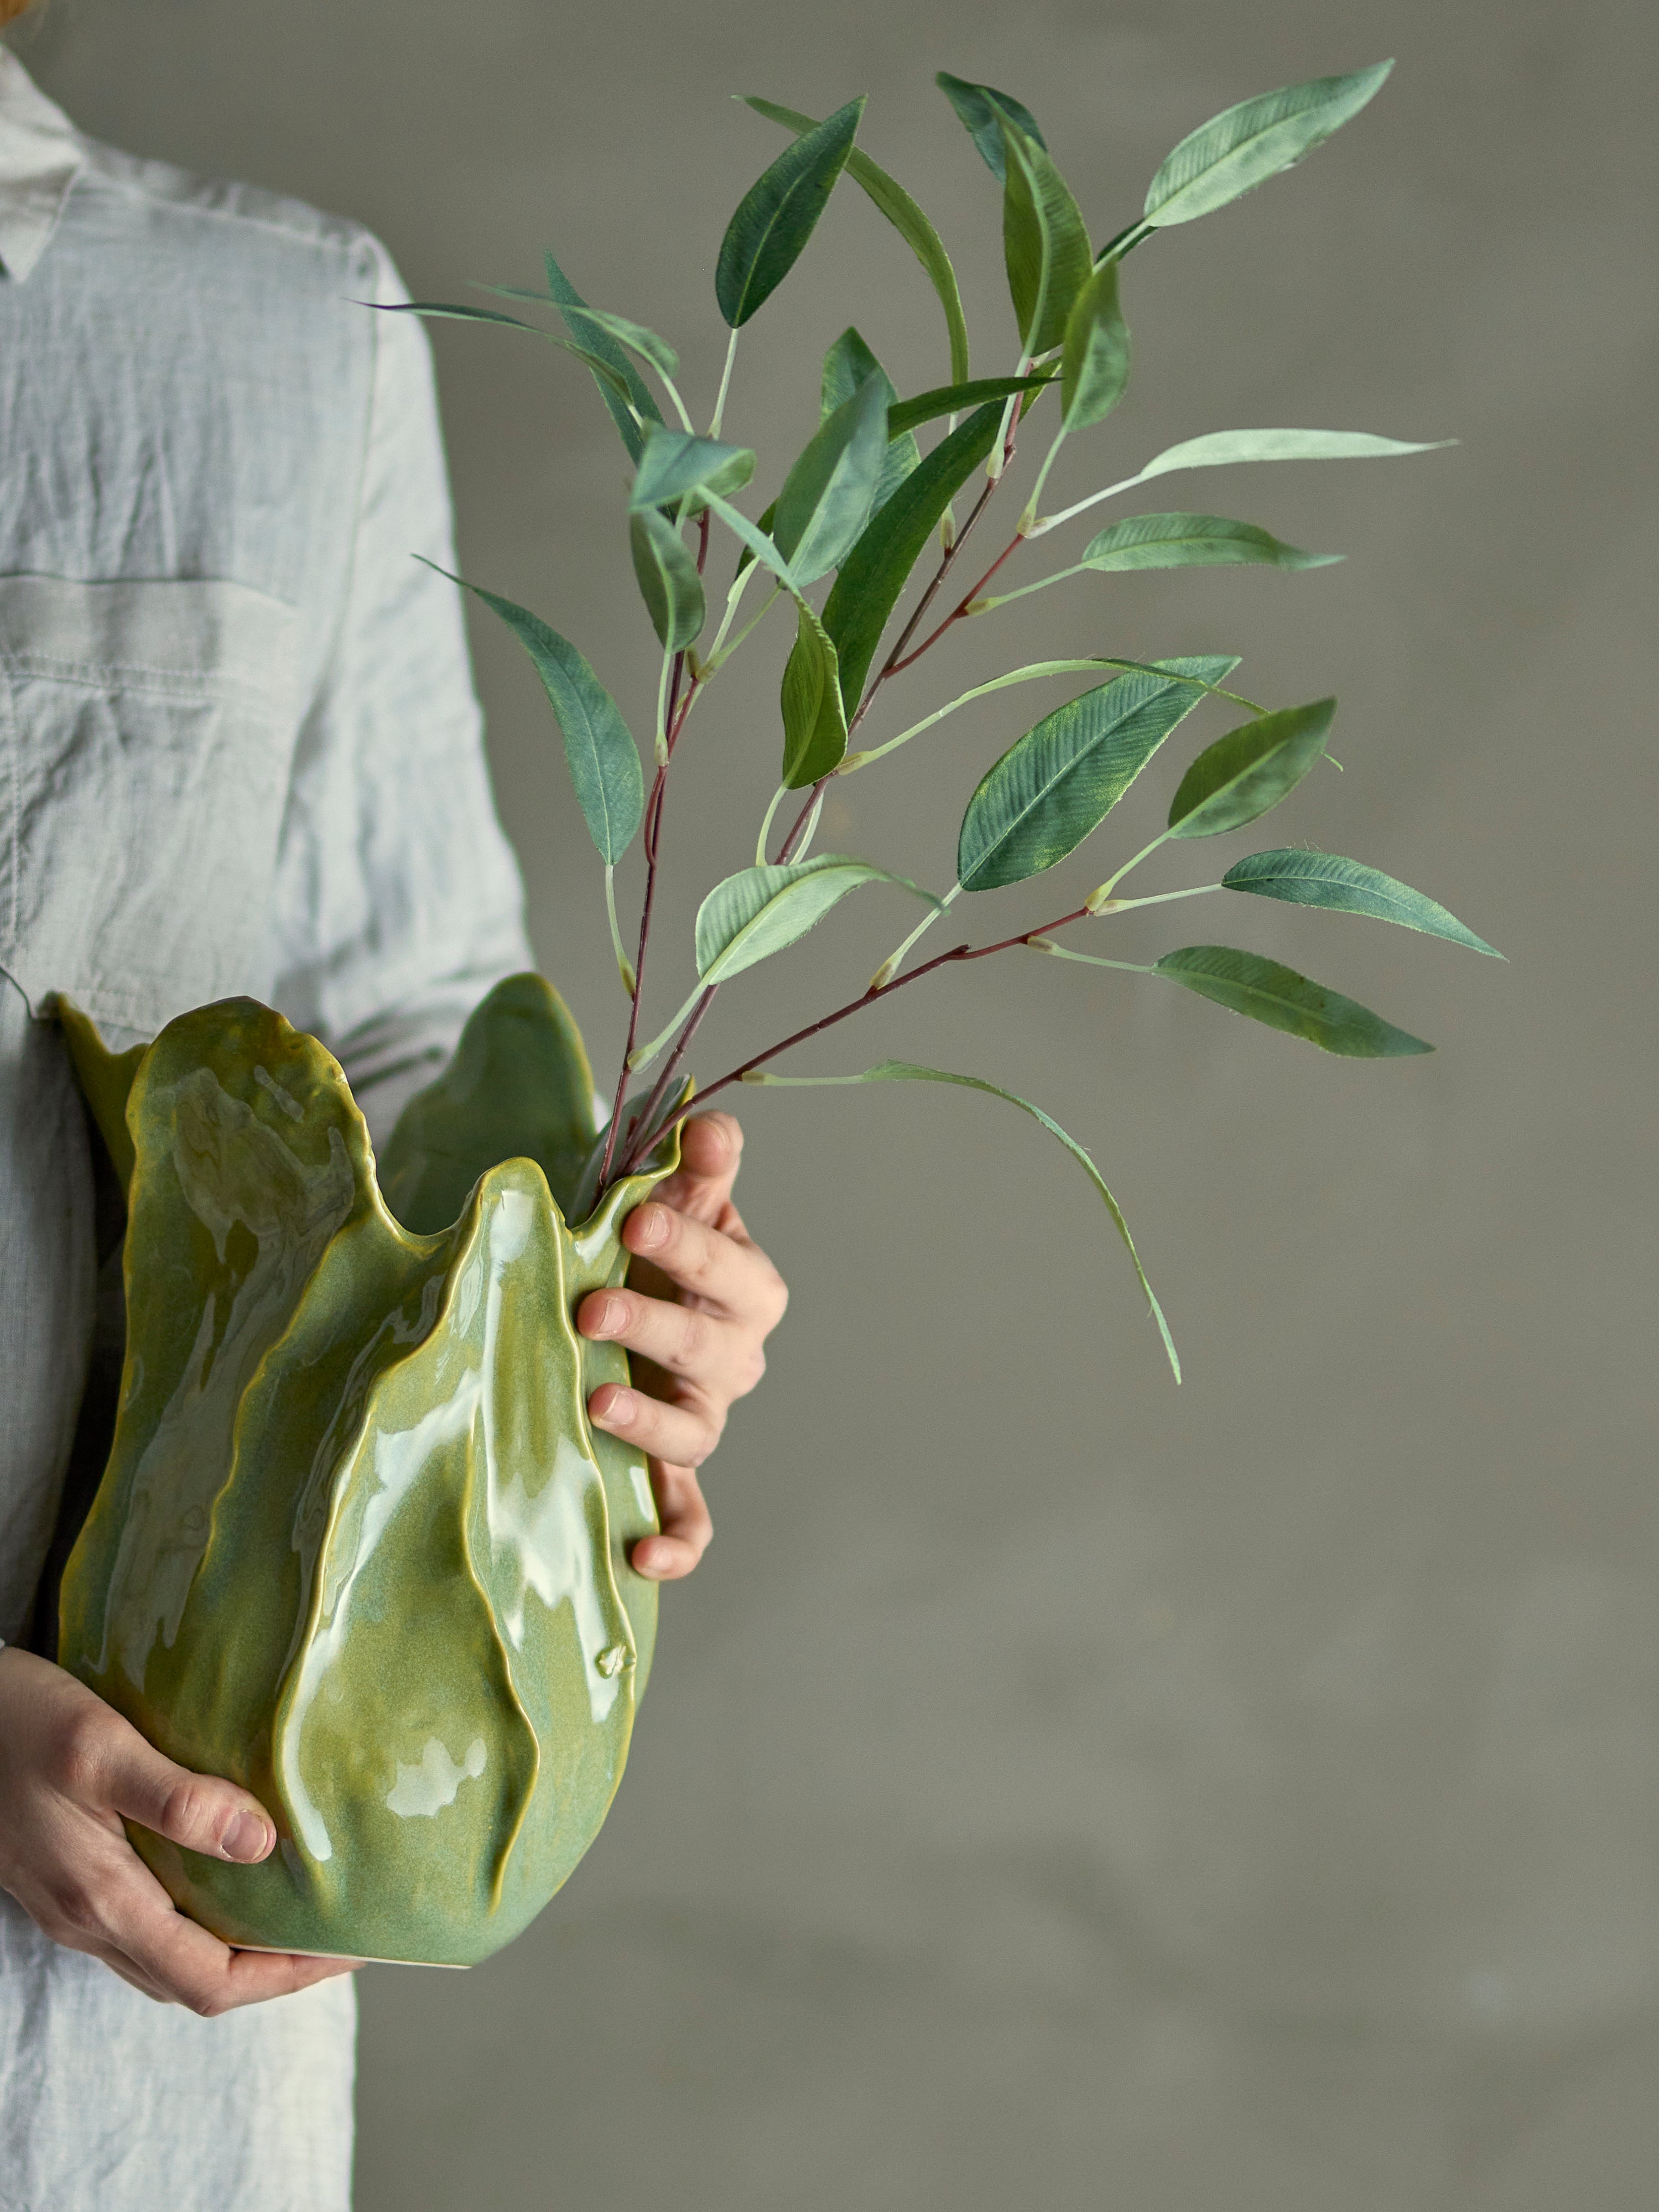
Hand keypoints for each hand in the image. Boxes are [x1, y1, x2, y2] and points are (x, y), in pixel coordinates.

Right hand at [0, 1645, 358, 2011]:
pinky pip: (145, 1929)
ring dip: (237, 1952)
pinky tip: (229, 1878)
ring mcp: (73, 1907)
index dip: (285, 1976)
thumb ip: (177, 1799)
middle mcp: (87, 1919)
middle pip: (194, 1983)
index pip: (208, 1979)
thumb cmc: (15, 1722)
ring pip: (167, 1961)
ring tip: (297, 1912)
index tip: (347, 1945)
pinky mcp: (67, 1883)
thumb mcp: (99, 1747)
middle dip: (273, 1972)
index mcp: (101, 1899)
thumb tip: (259, 1841)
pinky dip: (200, 1922)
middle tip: (337, 1933)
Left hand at [578, 1111, 785, 1581]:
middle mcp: (734, 1359)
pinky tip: (640, 1558)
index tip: (634, 1222)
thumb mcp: (671, 1195)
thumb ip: (697, 1161)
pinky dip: (676, 1545)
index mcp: (747, 1287)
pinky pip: (688, 1518)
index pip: (728, 1268)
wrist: (623, 1298)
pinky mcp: (669, 1475)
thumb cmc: (647, 1244)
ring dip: (650, 1426)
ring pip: (694, 1433)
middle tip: (590, 1310)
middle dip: (653, 1329)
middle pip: (709, 1351)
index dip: (688, 1246)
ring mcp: (702, 1419)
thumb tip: (708, 1128)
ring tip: (595, 1405)